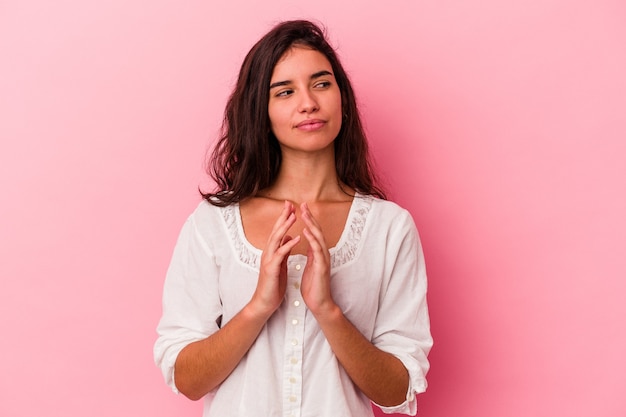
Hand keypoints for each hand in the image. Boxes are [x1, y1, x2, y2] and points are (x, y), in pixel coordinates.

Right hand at [249, 201, 300, 317]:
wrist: (265, 301)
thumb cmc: (273, 284)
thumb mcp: (280, 264)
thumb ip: (283, 250)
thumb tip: (288, 237)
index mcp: (272, 252)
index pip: (278, 231)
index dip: (284, 218)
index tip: (291, 207)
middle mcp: (268, 253)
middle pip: (275, 230)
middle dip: (283, 217)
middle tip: (290, 204)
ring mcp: (268, 260)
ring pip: (275, 239)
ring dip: (284, 227)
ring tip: (293, 216)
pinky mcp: (271, 269)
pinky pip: (280, 254)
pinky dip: (288, 245)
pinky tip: (296, 238)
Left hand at [299, 202, 336, 316]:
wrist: (319, 302)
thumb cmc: (314, 286)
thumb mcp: (310, 266)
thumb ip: (311, 254)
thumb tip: (310, 244)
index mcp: (318, 253)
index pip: (313, 232)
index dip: (308, 220)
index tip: (301, 208)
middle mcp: (323, 253)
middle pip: (317, 231)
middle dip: (310, 217)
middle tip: (303, 204)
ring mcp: (323, 259)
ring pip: (318, 237)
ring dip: (311, 224)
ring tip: (304, 213)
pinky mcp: (322, 266)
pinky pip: (317, 250)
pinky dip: (312, 239)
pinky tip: (306, 231)